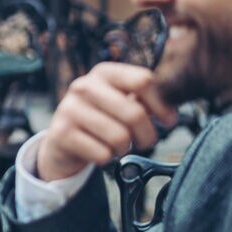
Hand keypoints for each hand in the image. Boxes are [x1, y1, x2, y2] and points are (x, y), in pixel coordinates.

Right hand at [37, 62, 178, 181]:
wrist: (63, 138)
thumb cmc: (102, 118)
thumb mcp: (121, 101)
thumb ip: (147, 100)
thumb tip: (170, 115)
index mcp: (104, 72)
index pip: (143, 80)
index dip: (162, 104)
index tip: (167, 121)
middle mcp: (84, 86)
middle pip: (135, 113)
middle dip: (147, 134)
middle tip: (145, 141)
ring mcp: (70, 108)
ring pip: (119, 137)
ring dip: (125, 148)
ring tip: (118, 145)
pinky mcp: (61, 133)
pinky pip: (102, 154)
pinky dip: (107, 158)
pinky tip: (100, 152)